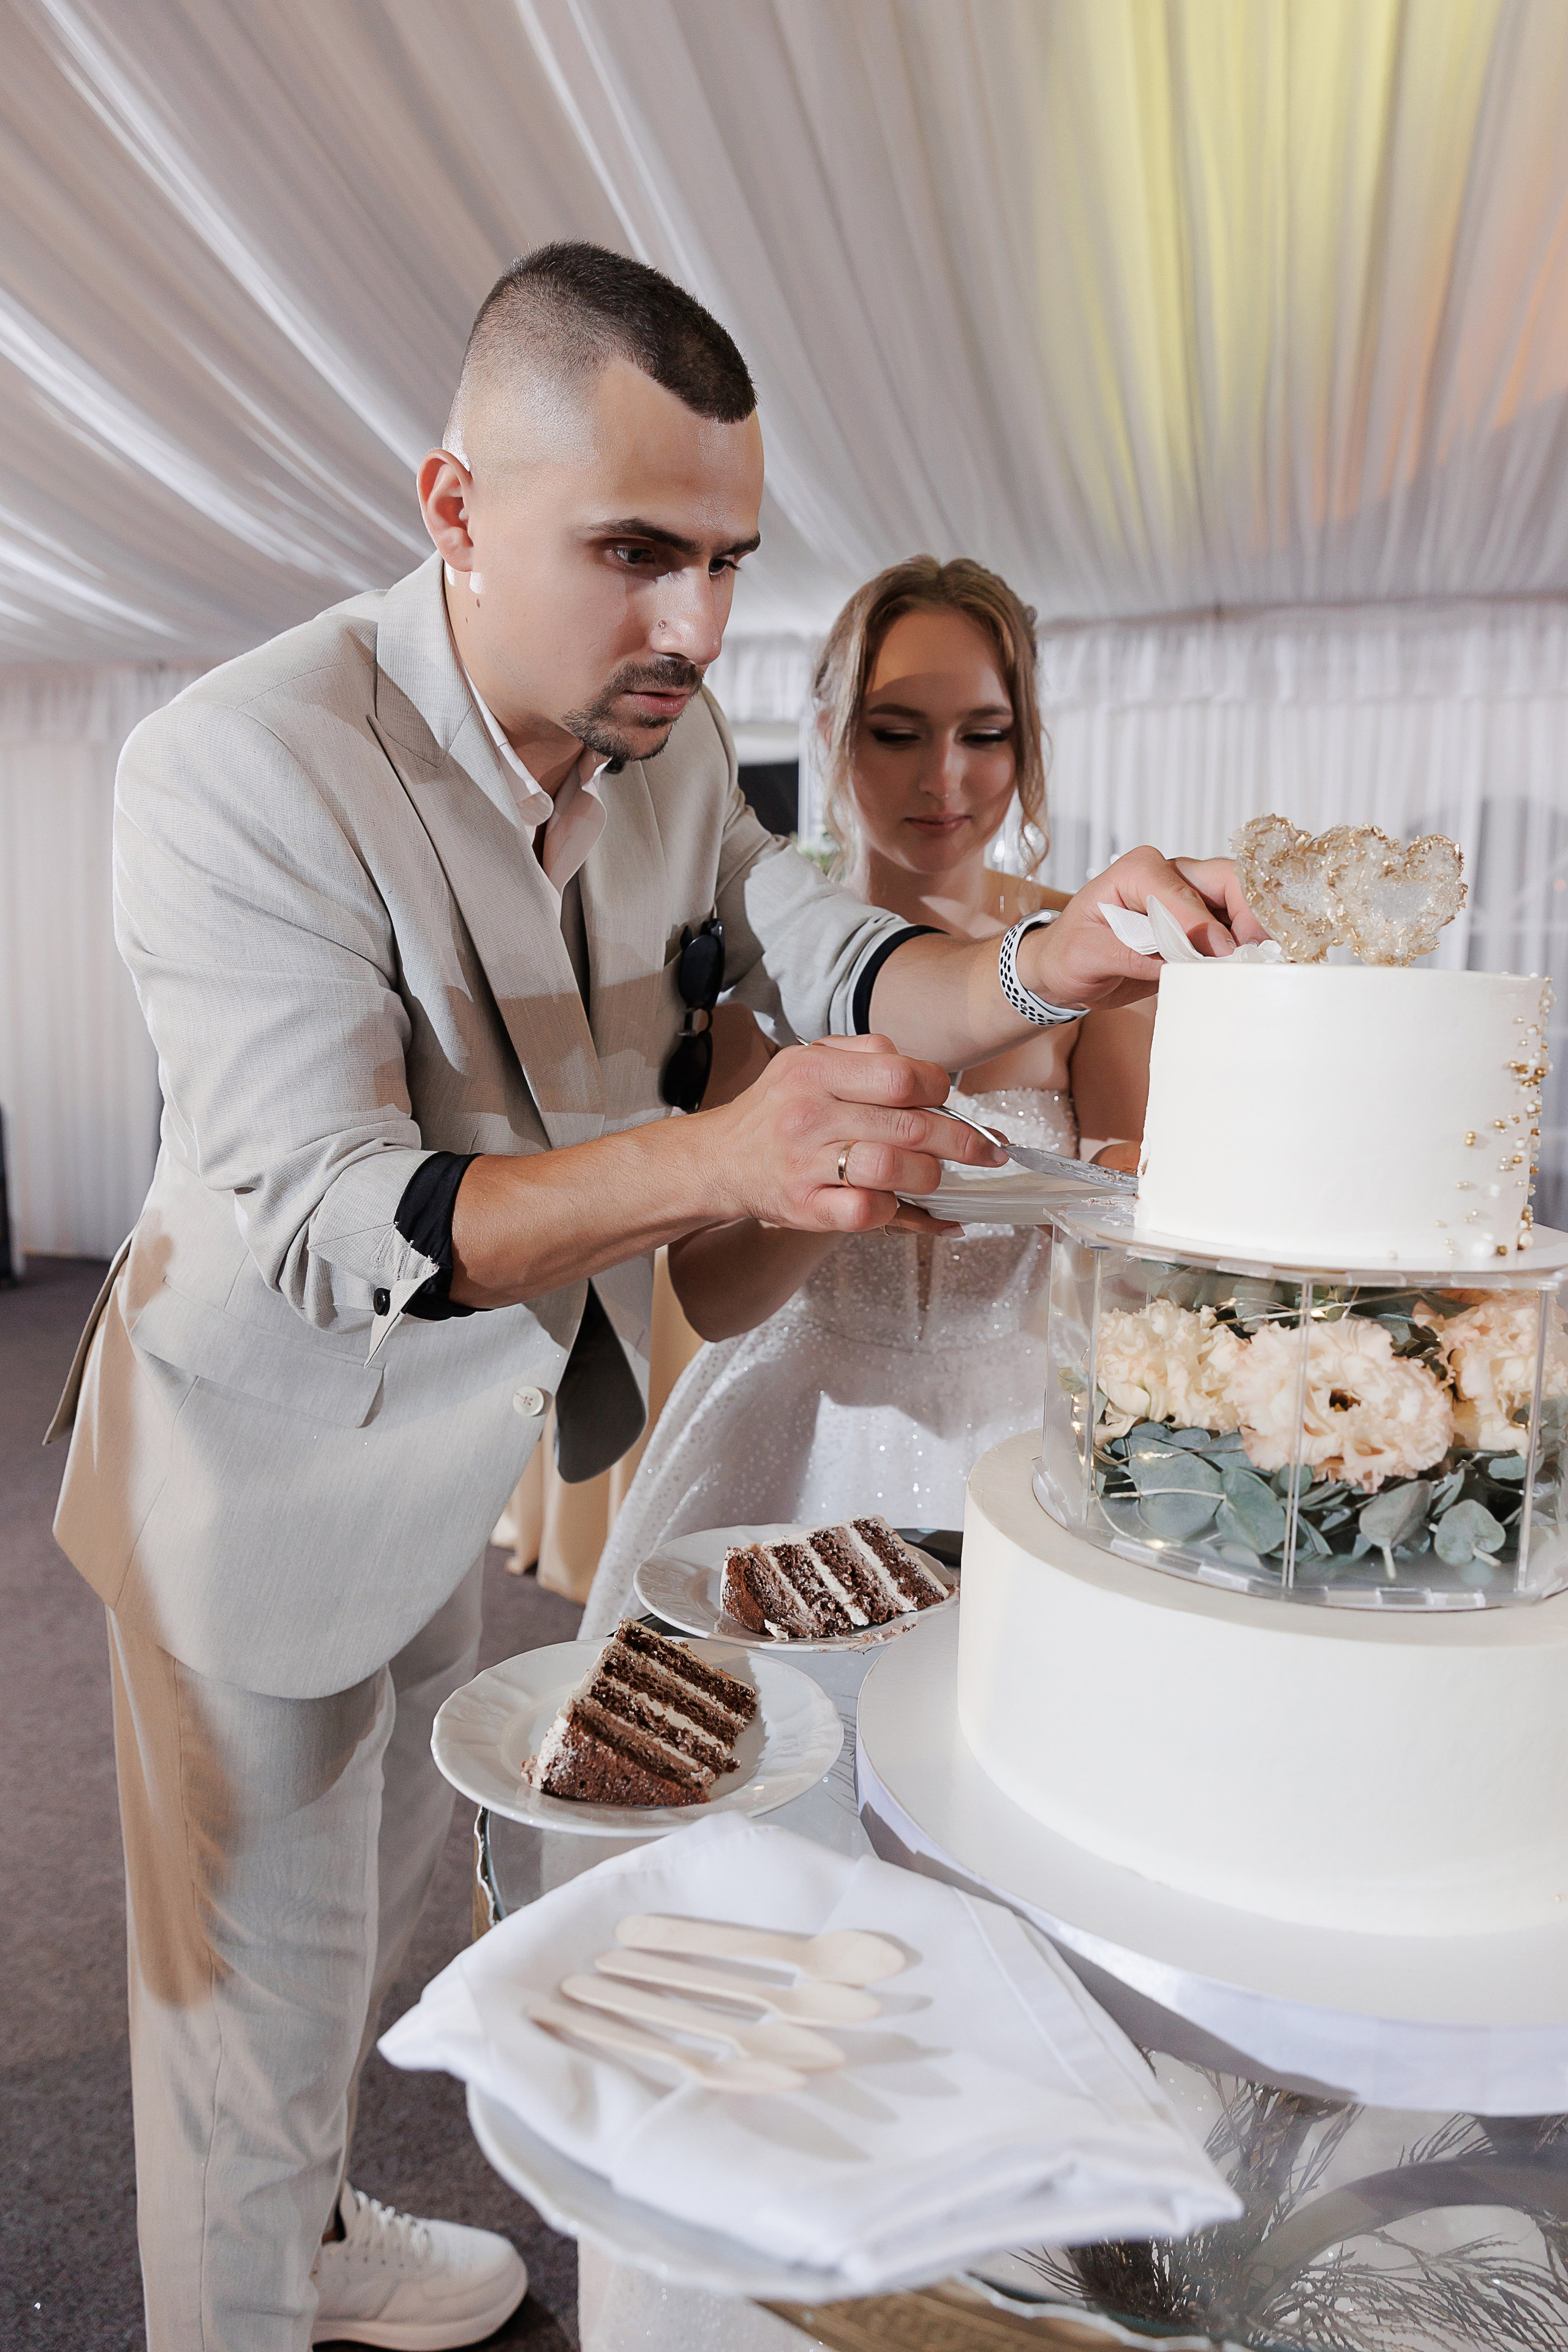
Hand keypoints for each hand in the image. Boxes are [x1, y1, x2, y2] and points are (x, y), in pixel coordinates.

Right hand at [698, 1033, 1004, 1231]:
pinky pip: (866, 1213)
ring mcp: (805, 1164)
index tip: (951, 1102)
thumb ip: (868, 1058)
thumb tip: (937, 1082)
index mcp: (814, 1071)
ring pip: (892, 1169)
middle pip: (908, 1124)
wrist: (719, 1160)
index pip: (901, 1075)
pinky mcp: (804, 1207)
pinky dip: (896, 1213)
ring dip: (930, 1177)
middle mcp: (808, 1115)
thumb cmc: (779, 1110)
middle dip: (961, 1141)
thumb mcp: (810, 1062)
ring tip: (937, 1179)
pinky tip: (908, 1209)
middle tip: (985, 1152)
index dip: (939, 1090)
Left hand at [1019, 847, 1267, 1011]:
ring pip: (1242, 905)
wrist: (1064, 970)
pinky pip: (1236, 930)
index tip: (1218, 956)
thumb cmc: (1068, 954)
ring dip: (1256, 935)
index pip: (1184, 892)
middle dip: (1249, 918)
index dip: (1204, 925)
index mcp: (1139, 870)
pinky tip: (1251, 969)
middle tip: (1256, 957)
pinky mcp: (1201, 926)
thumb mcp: (1087, 955)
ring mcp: (1191, 900)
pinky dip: (1248, 949)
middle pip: (1229, 884)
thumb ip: (1133, 954)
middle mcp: (1171, 876)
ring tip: (1261, 966)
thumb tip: (1186, 960)